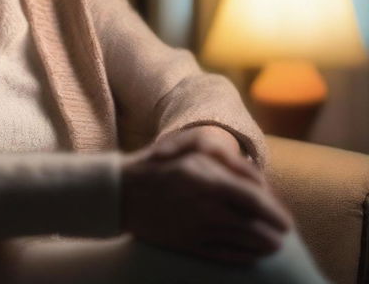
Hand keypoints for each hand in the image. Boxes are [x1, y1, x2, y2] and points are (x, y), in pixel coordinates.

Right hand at [120, 127, 292, 264]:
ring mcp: (197, 228)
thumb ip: (226, 162)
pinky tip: (252, 256)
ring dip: (264, 246)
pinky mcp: (188, 244)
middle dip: (274, 231)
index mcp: (207, 178)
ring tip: (275, 246)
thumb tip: (257, 180)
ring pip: (243, 243)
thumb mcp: (191, 150)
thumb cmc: (159, 164)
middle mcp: (206, 206)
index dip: (276, 211)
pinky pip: (224, 255)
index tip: (285, 217)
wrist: (122, 192)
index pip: (255, 199)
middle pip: (254, 225)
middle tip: (284, 233)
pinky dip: (243, 257)